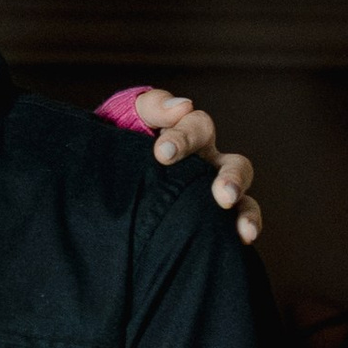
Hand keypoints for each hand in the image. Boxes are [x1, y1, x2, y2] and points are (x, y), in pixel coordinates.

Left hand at [120, 87, 261, 244]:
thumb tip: (181, 107)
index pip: (197, 127)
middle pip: (234, 165)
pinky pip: (235, 224)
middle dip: (231, 179)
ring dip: (246, 211)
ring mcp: (210, 194)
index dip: (183, 138)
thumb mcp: (126, 117)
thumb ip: (151, 107)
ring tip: (243, 230)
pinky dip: (245, 229)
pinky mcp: (209, 221)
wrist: (101, 184)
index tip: (162, 154)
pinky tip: (243, 241)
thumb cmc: (118, 144)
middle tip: (222, 195)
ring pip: (242, 200)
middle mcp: (207, 165)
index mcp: (187, 136)